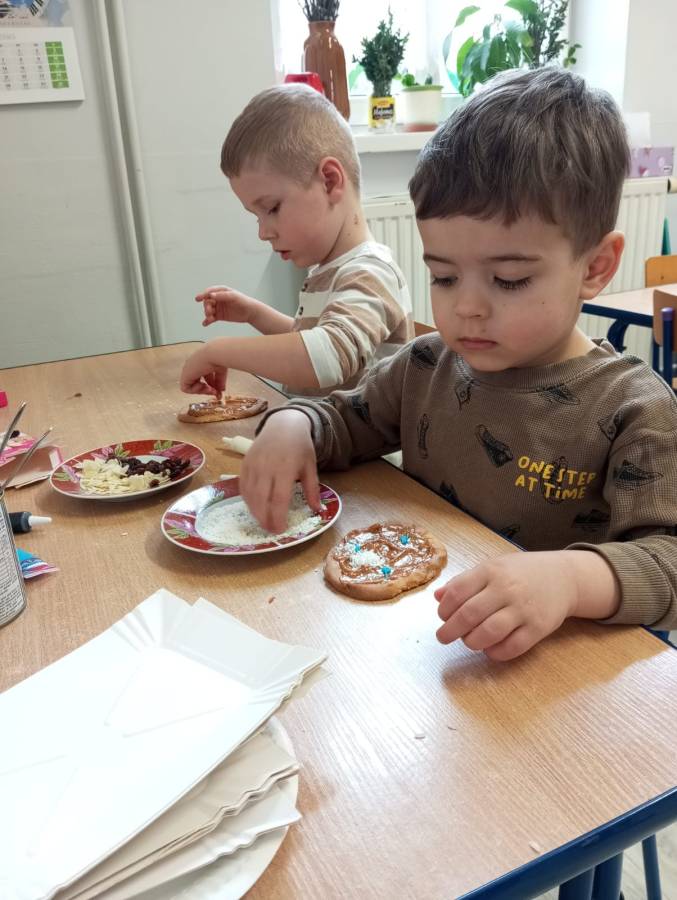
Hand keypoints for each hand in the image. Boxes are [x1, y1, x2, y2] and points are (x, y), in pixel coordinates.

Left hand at [180, 344, 225, 396]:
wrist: (215, 354)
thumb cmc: (219, 359)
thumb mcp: (221, 372)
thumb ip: (220, 382)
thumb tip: (221, 391)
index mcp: (201, 362)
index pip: (205, 376)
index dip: (211, 384)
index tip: (219, 389)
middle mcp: (193, 366)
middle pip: (198, 381)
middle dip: (207, 389)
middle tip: (215, 393)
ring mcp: (188, 370)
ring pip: (191, 386)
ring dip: (202, 391)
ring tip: (209, 389)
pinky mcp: (184, 375)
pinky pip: (185, 388)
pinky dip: (195, 390)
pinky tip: (202, 384)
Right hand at [195, 286, 257, 325]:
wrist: (250, 312)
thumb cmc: (243, 301)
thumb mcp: (234, 296)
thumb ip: (222, 296)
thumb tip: (211, 295)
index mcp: (221, 291)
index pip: (209, 292)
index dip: (203, 295)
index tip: (198, 299)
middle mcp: (218, 299)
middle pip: (207, 302)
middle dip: (206, 306)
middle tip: (209, 312)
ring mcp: (218, 308)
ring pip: (208, 310)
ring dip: (207, 314)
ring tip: (210, 318)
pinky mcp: (219, 316)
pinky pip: (211, 318)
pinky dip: (207, 321)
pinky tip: (205, 324)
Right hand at [240, 410, 320, 533]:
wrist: (283, 424)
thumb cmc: (299, 446)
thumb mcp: (310, 466)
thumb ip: (312, 489)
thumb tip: (317, 510)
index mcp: (285, 469)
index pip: (278, 499)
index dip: (278, 517)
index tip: (281, 529)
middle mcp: (266, 468)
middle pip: (261, 500)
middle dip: (264, 519)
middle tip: (270, 530)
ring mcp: (253, 465)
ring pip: (250, 495)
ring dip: (255, 511)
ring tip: (263, 521)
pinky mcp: (244, 463)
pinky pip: (243, 486)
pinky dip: (247, 499)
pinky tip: (254, 507)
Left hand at [434, 551, 587, 660]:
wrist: (564, 577)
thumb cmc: (521, 573)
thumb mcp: (492, 567)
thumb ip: (464, 581)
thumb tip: (437, 597)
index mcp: (491, 571)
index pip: (458, 591)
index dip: (444, 608)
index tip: (442, 616)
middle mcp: (506, 589)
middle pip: (470, 614)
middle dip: (450, 630)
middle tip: (443, 637)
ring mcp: (523, 609)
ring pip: (489, 632)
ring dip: (472, 642)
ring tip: (469, 641)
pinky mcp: (538, 628)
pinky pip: (512, 647)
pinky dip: (496, 653)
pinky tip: (489, 649)